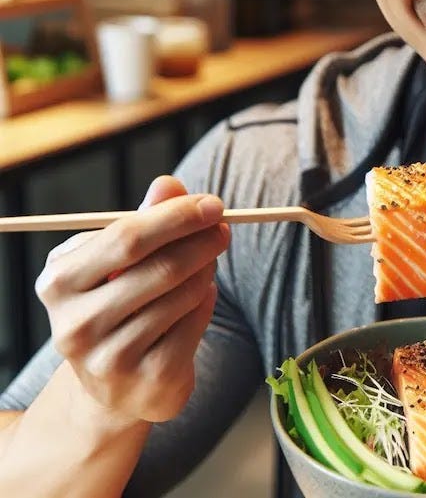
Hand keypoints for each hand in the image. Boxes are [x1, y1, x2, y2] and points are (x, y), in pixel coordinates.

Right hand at [35, 176, 229, 423]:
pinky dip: (206, 301)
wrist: (115, 384)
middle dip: (201, 241)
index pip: (127, 236)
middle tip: (223, 228)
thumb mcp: (122, 259)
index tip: (213, 204)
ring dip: (205, 270)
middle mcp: (75, 325)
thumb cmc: (120, 302)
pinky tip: (201, 296)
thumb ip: (146, 218)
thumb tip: (168, 184)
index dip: (177, 216)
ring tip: (207, 262)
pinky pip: (195, 322)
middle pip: (158, 266)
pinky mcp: (148, 380)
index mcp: (59, 282)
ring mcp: (109, 359)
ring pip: (182, 294)